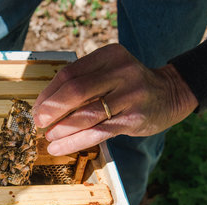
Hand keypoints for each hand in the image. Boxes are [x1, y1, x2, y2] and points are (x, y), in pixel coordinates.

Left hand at [32, 44, 197, 155]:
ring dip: (61, 128)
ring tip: (48, 137)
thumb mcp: (109, 73)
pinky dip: (74, 142)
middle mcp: (121, 71)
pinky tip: (59, 147)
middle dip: (51, 110)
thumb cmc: (128, 86)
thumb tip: (44, 107)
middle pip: (75, 91)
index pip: (70, 73)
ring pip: (86, 114)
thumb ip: (83, 83)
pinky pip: (97, 132)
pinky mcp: (134, 118)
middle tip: (38, 123)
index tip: (37, 108)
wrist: (170, 95)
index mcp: (109, 56)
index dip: (48, 93)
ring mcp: (130, 95)